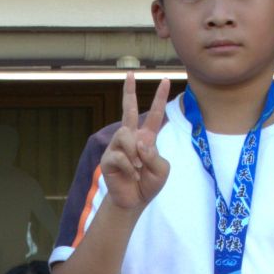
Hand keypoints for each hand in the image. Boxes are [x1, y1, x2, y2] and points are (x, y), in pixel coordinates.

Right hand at [98, 74, 171, 221]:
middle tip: (130, 73)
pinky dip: (129, 167)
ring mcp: (118, 146)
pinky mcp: (108, 158)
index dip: (160, 97)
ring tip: (137, 168)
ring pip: (126, 136)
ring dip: (135, 154)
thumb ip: (155, 156)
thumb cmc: (148, 183)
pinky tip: (131, 175)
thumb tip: (140, 143)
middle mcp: (131, 138)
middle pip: (128, 110)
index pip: (155, 114)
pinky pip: (120, 155)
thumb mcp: (162, 171)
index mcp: (147, 137)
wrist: (133, 201)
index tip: (166, 80)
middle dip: (129, 91)